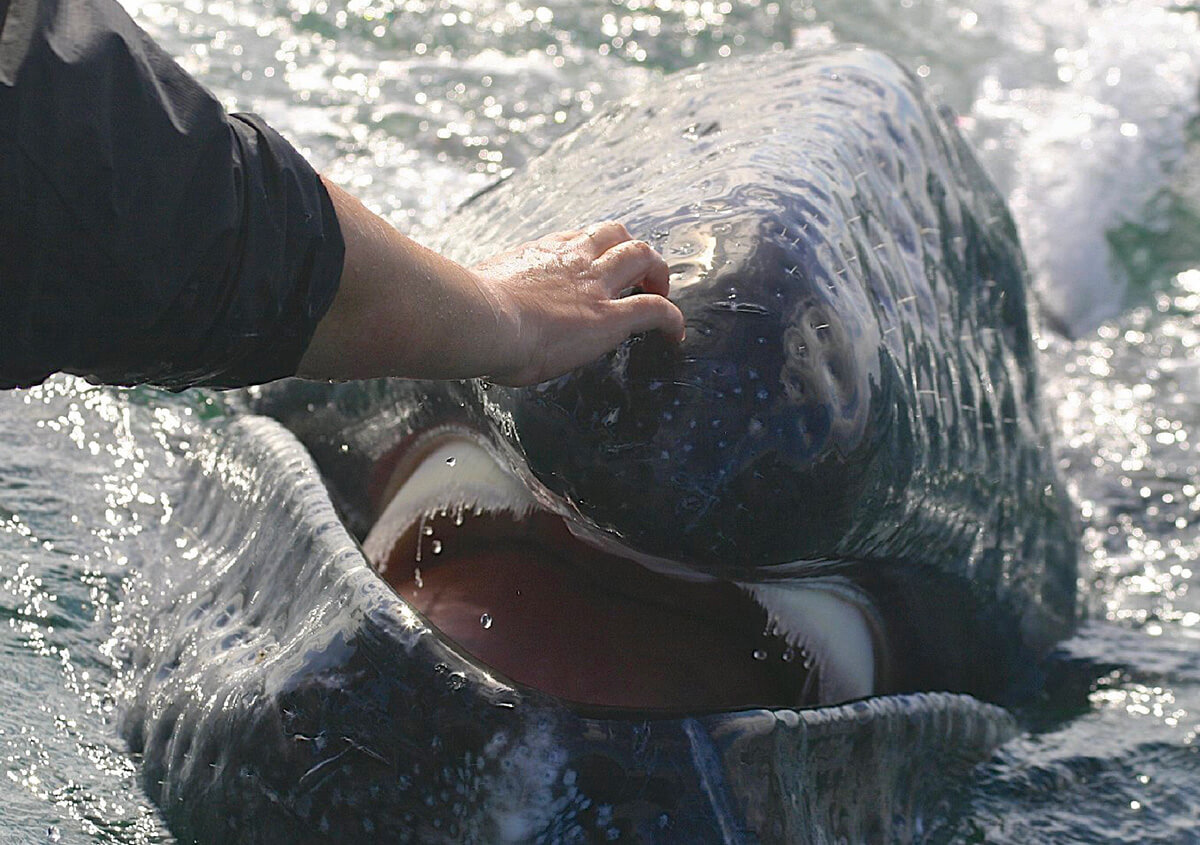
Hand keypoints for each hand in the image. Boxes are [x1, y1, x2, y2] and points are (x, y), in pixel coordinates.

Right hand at [474, 222, 685, 386]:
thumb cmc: (471, 310)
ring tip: (659, 293)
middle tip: (636, 277)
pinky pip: (656, 310)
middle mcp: (574, 259)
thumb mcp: (480, 287)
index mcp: (542, 253)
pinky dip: (671, 318)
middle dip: (632, 251)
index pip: (578, 237)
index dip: (594, 249)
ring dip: (657, 272)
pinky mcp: (610, 317)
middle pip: (618, 234)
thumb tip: (481, 308)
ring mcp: (596, 286)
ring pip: (643, 256)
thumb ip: (491, 291)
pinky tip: (674, 334)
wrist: (482, 319)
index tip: (594, 265)